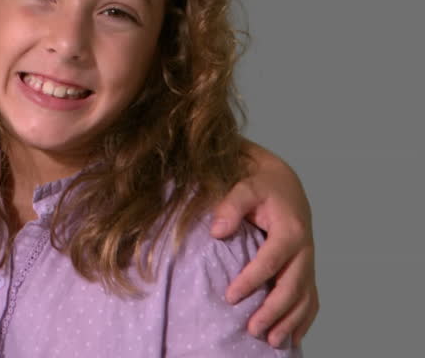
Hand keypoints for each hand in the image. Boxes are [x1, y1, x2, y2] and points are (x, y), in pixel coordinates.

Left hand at [210, 143, 317, 347]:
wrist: (285, 185)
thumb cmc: (261, 187)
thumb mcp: (245, 187)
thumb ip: (231, 206)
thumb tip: (217, 231)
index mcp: (290, 230)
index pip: (271, 260)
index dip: (251, 280)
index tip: (230, 297)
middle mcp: (305, 249)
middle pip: (292, 286)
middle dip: (274, 310)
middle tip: (252, 329)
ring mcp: (308, 262)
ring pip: (305, 298)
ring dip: (291, 322)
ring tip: (272, 342)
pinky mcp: (307, 270)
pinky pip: (311, 299)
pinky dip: (304, 320)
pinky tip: (292, 338)